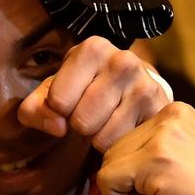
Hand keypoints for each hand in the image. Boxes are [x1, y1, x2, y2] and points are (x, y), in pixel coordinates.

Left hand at [19, 38, 171, 151]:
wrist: (135, 87)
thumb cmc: (85, 89)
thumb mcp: (53, 93)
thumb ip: (35, 109)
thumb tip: (57, 127)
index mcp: (92, 49)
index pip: (58, 100)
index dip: (60, 110)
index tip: (73, 100)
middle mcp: (122, 61)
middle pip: (80, 121)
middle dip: (81, 125)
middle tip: (92, 112)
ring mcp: (144, 86)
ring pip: (102, 137)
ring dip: (99, 137)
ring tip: (108, 119)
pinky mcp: (160, 110)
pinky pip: (122, 145)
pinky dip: (117, 145)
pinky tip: (123, 127)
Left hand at [96, 103, 194, 194]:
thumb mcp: (182, 159)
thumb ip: (150, 149)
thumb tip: (103, 162)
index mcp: (176, 111)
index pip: (124, 138)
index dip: (138, 172)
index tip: (173, 183)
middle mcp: (169, 114)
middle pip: (111, 150)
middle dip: (130, 183)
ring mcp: (163, 136)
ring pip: (106, 165)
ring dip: (128, 194)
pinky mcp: (155, 160)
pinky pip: (106, 182)